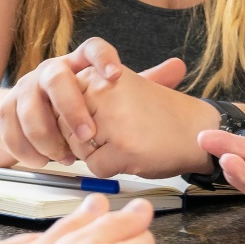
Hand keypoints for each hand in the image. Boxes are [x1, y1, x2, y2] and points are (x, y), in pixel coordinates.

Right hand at [0, 37, 135, 166]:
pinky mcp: (3, 112)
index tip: (116, 75)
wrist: (25, 115)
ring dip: (49, 136)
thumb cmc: (77, 105)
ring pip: (29, 108)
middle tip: (89, 135)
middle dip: (71, 108)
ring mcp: (22, 90)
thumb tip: (179, 67)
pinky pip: (11, 131)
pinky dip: (28, 150)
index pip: (91, 48)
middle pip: (55, 78)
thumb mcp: (107, 93)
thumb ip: (141, 83)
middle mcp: (48, 71)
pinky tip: (44, 161)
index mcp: (76, 62)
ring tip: (67, 158)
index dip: (103, 58)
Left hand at [75, 61, 219, 178]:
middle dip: (86, 140)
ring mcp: (113, 120)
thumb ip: (84, 95)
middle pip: (65, 129)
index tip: (104, 119)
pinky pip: (96, 169)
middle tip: (119, 132)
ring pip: (78, 151)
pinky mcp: (122, 147)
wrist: (197, 129)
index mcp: (99, 74)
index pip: (61, 106)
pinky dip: (112, 169)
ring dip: (99, 155)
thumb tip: (47, 111)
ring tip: (128, 141)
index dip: (79, 121)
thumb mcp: (120, 90)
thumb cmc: (159, 113)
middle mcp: (103, 91)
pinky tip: (134, 154)